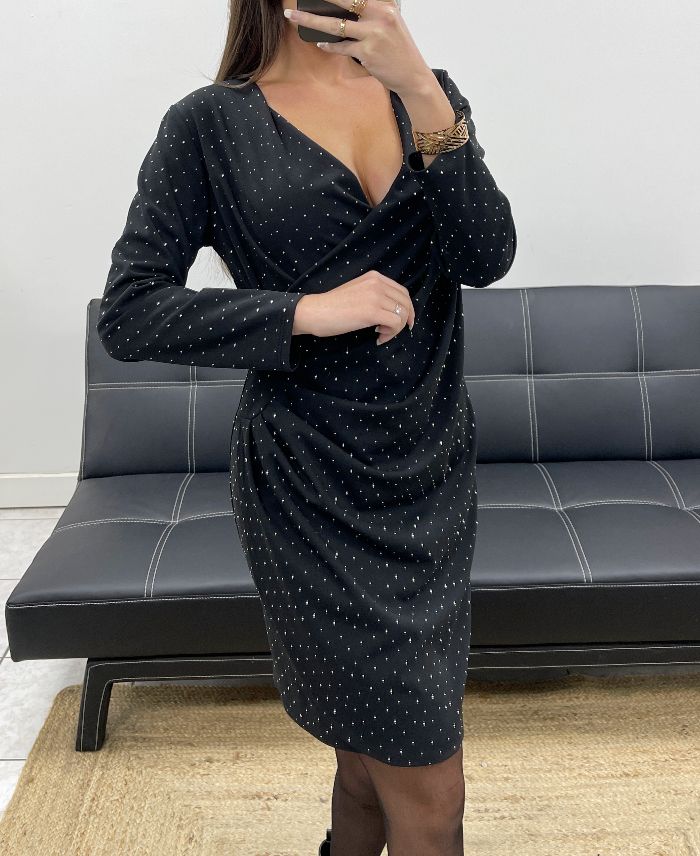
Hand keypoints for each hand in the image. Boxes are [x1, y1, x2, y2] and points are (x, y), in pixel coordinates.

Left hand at [283, 0, 432, 97]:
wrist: (412, 74)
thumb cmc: (397, 49)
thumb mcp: (389, 23)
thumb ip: (370, 13)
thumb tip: (343, 9)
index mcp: (384, 4)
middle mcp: (380, 14)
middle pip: (342, 1)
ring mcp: (373, 34)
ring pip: (334, 25)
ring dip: (310, 21)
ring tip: (293, 17)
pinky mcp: (367, 53)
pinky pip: (341, 47)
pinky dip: (329, 45)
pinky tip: (320, 43)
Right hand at [292, 271, 415, 345]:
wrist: (315, 311)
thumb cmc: (332, 306)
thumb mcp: (357, 291)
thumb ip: (375, 295)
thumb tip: (392, 310)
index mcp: (374, 277)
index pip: (402, 292)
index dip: (407, 308)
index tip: (403, 322)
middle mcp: (377, 283)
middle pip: (406, 303)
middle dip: (405, 320)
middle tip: (394, 332)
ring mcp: (376, 296)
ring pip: (402, 314)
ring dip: (395, 329)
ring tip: (380, 335)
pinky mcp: (372, 311)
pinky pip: (395, 323)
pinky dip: (391, 334)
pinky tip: (378, 337)